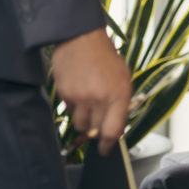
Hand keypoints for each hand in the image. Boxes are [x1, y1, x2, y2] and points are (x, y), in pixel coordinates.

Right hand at [50, 28, 131, 153]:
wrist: (81, 38)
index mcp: (120, 94)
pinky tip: (78, 92)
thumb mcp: (123, 77)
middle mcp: (100, 98)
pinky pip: (69, 111)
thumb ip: (121, 102)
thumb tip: (116, 125)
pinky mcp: (65, 94)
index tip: (105, 150)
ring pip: (80, 124)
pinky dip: (74, 107)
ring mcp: (81, 97)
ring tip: (88, 103)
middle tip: (96, 123)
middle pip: (95, 131)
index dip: (108, 145)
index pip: (113, 131)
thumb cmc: (105, 57)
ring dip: (84, 120)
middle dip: (96, 131)